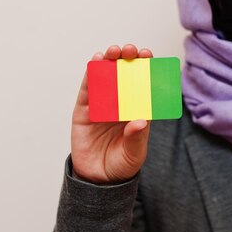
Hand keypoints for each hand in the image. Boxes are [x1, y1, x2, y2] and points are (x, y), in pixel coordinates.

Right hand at [71, 44, 152, 183]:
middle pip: (124, 75)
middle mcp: (121, 103)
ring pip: (106, 77)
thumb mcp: (134, 154)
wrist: (97, 180)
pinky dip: (91, 74)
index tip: (147, 56)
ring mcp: (102, 105)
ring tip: (113, 51)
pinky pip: (88, 89)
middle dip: (127, 59)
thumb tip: (141, 121)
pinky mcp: (84, 110)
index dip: (145, 68)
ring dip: (109, 61)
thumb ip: (137, 138)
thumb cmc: (121, 165)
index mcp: (137, 110)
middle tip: (131, 50)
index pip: (143, 84)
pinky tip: (96, 61)